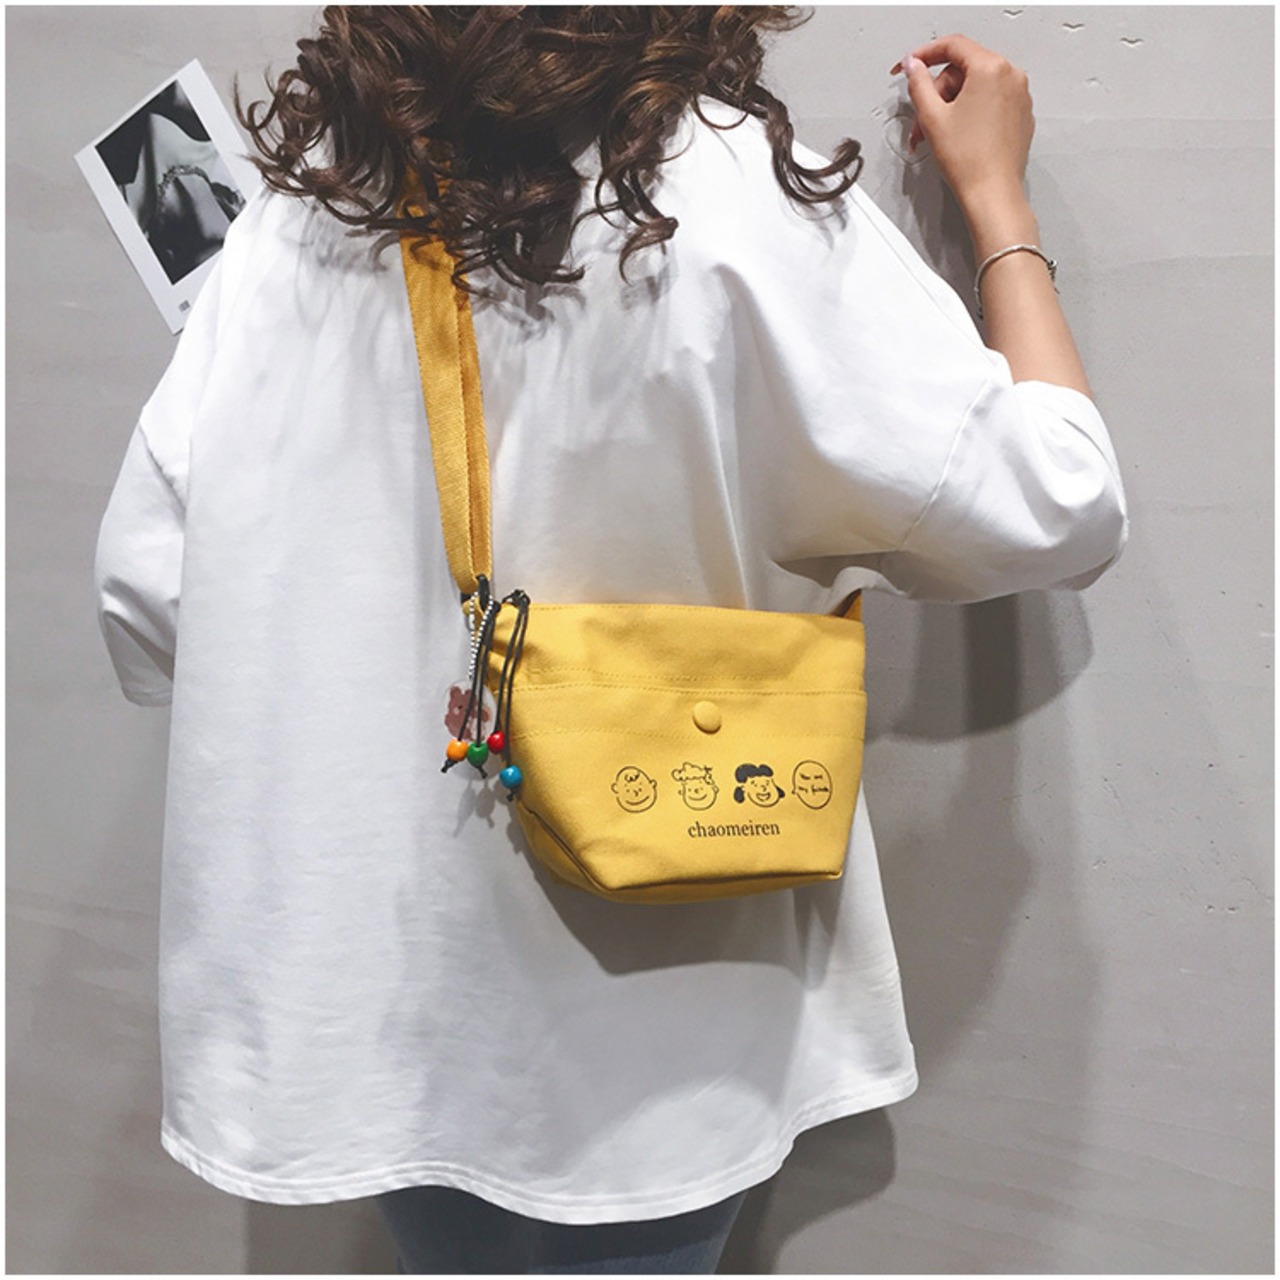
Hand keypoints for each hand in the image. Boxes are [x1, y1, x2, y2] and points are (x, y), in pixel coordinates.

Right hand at [889, 34, 1034, 207]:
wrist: (992, 193)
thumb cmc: (969, 161)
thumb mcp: (932, 116)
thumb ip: (919, 83)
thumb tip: (914, 66)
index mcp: (991, 69)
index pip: (954, 46)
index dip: (925, 54)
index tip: (910, 65)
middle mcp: (1011, 76)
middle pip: (964, 69)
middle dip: (938, 92)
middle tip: (922, 118)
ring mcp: (1019, 96)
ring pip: (975, 87)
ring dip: (950, 105)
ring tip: (936, 133)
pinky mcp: (1020, 115)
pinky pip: (990, 101)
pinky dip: (969, 112)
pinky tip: (956, 135)